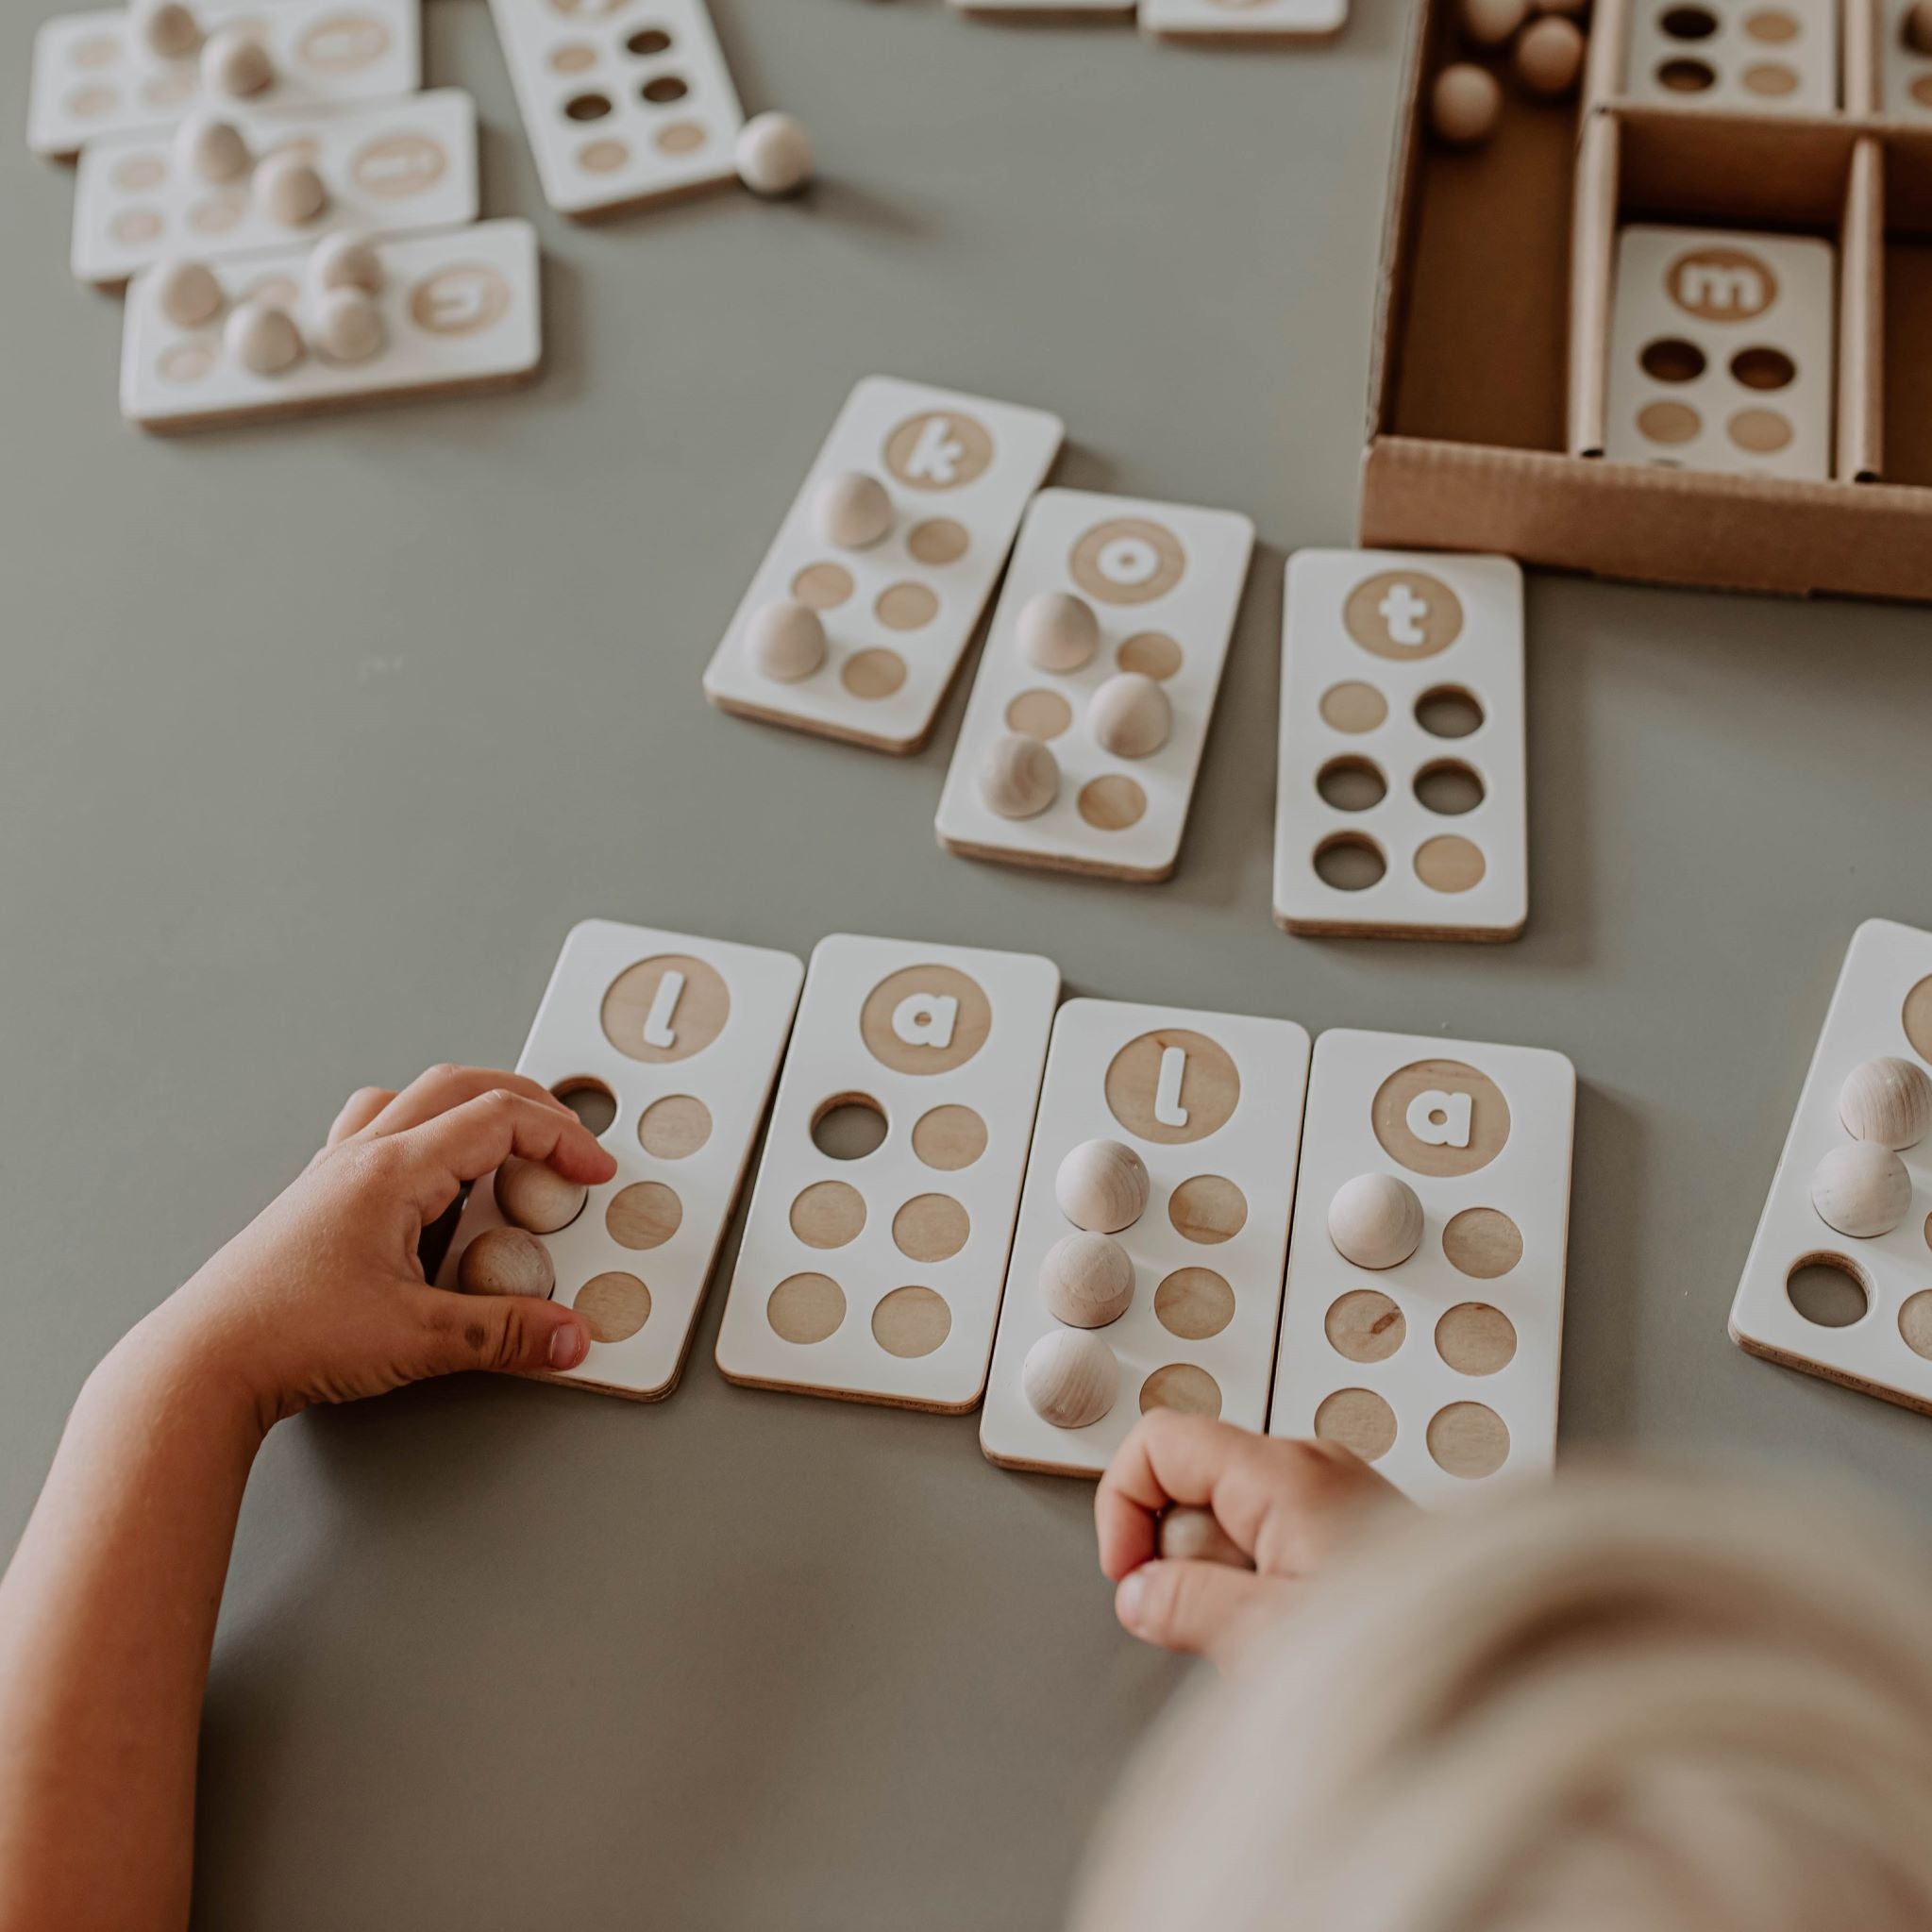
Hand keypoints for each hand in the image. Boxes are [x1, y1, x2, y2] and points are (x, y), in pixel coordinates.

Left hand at [128, 1065, 617, 1431]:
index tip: (592, 1171)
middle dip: (528, 1106)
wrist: (201, 1364)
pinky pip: (376, 1136)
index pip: (498, 1120)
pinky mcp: (317, 1202)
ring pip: (411, 1102)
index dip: (561, 1138)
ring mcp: (333, 1175)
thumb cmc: (286, 1337)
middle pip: (460, 1087)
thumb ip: (506, 1333)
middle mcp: (360, 1158)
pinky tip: (431, 1186)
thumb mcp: (420, 1339)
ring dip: (468, 1110)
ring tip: (504, 1146)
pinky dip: (422, 1140)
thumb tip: (566, 1333)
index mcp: (392, 1172)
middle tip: (568, 1141)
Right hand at [1095, 1412, 1404, 1664]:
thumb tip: (1138, 1595)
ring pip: (1227, 1516)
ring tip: (1264, 1634)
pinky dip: (1258, 1583)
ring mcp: (1330, 1491)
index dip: (1123, 1503)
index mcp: (1283, 1473)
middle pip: (1190, 1480)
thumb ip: (1189, 1606)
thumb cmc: (1408, 1645)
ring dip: (1221, 1577)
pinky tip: (1288, 1629)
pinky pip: (1268, 1538)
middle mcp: (1308, 1465)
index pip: (1160, 1439)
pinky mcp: (1346, 1524)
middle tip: (1211, 1621)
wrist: (1508, 1662)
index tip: (1128, 1574)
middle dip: (1179, 1554)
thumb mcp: (1270, 1637)